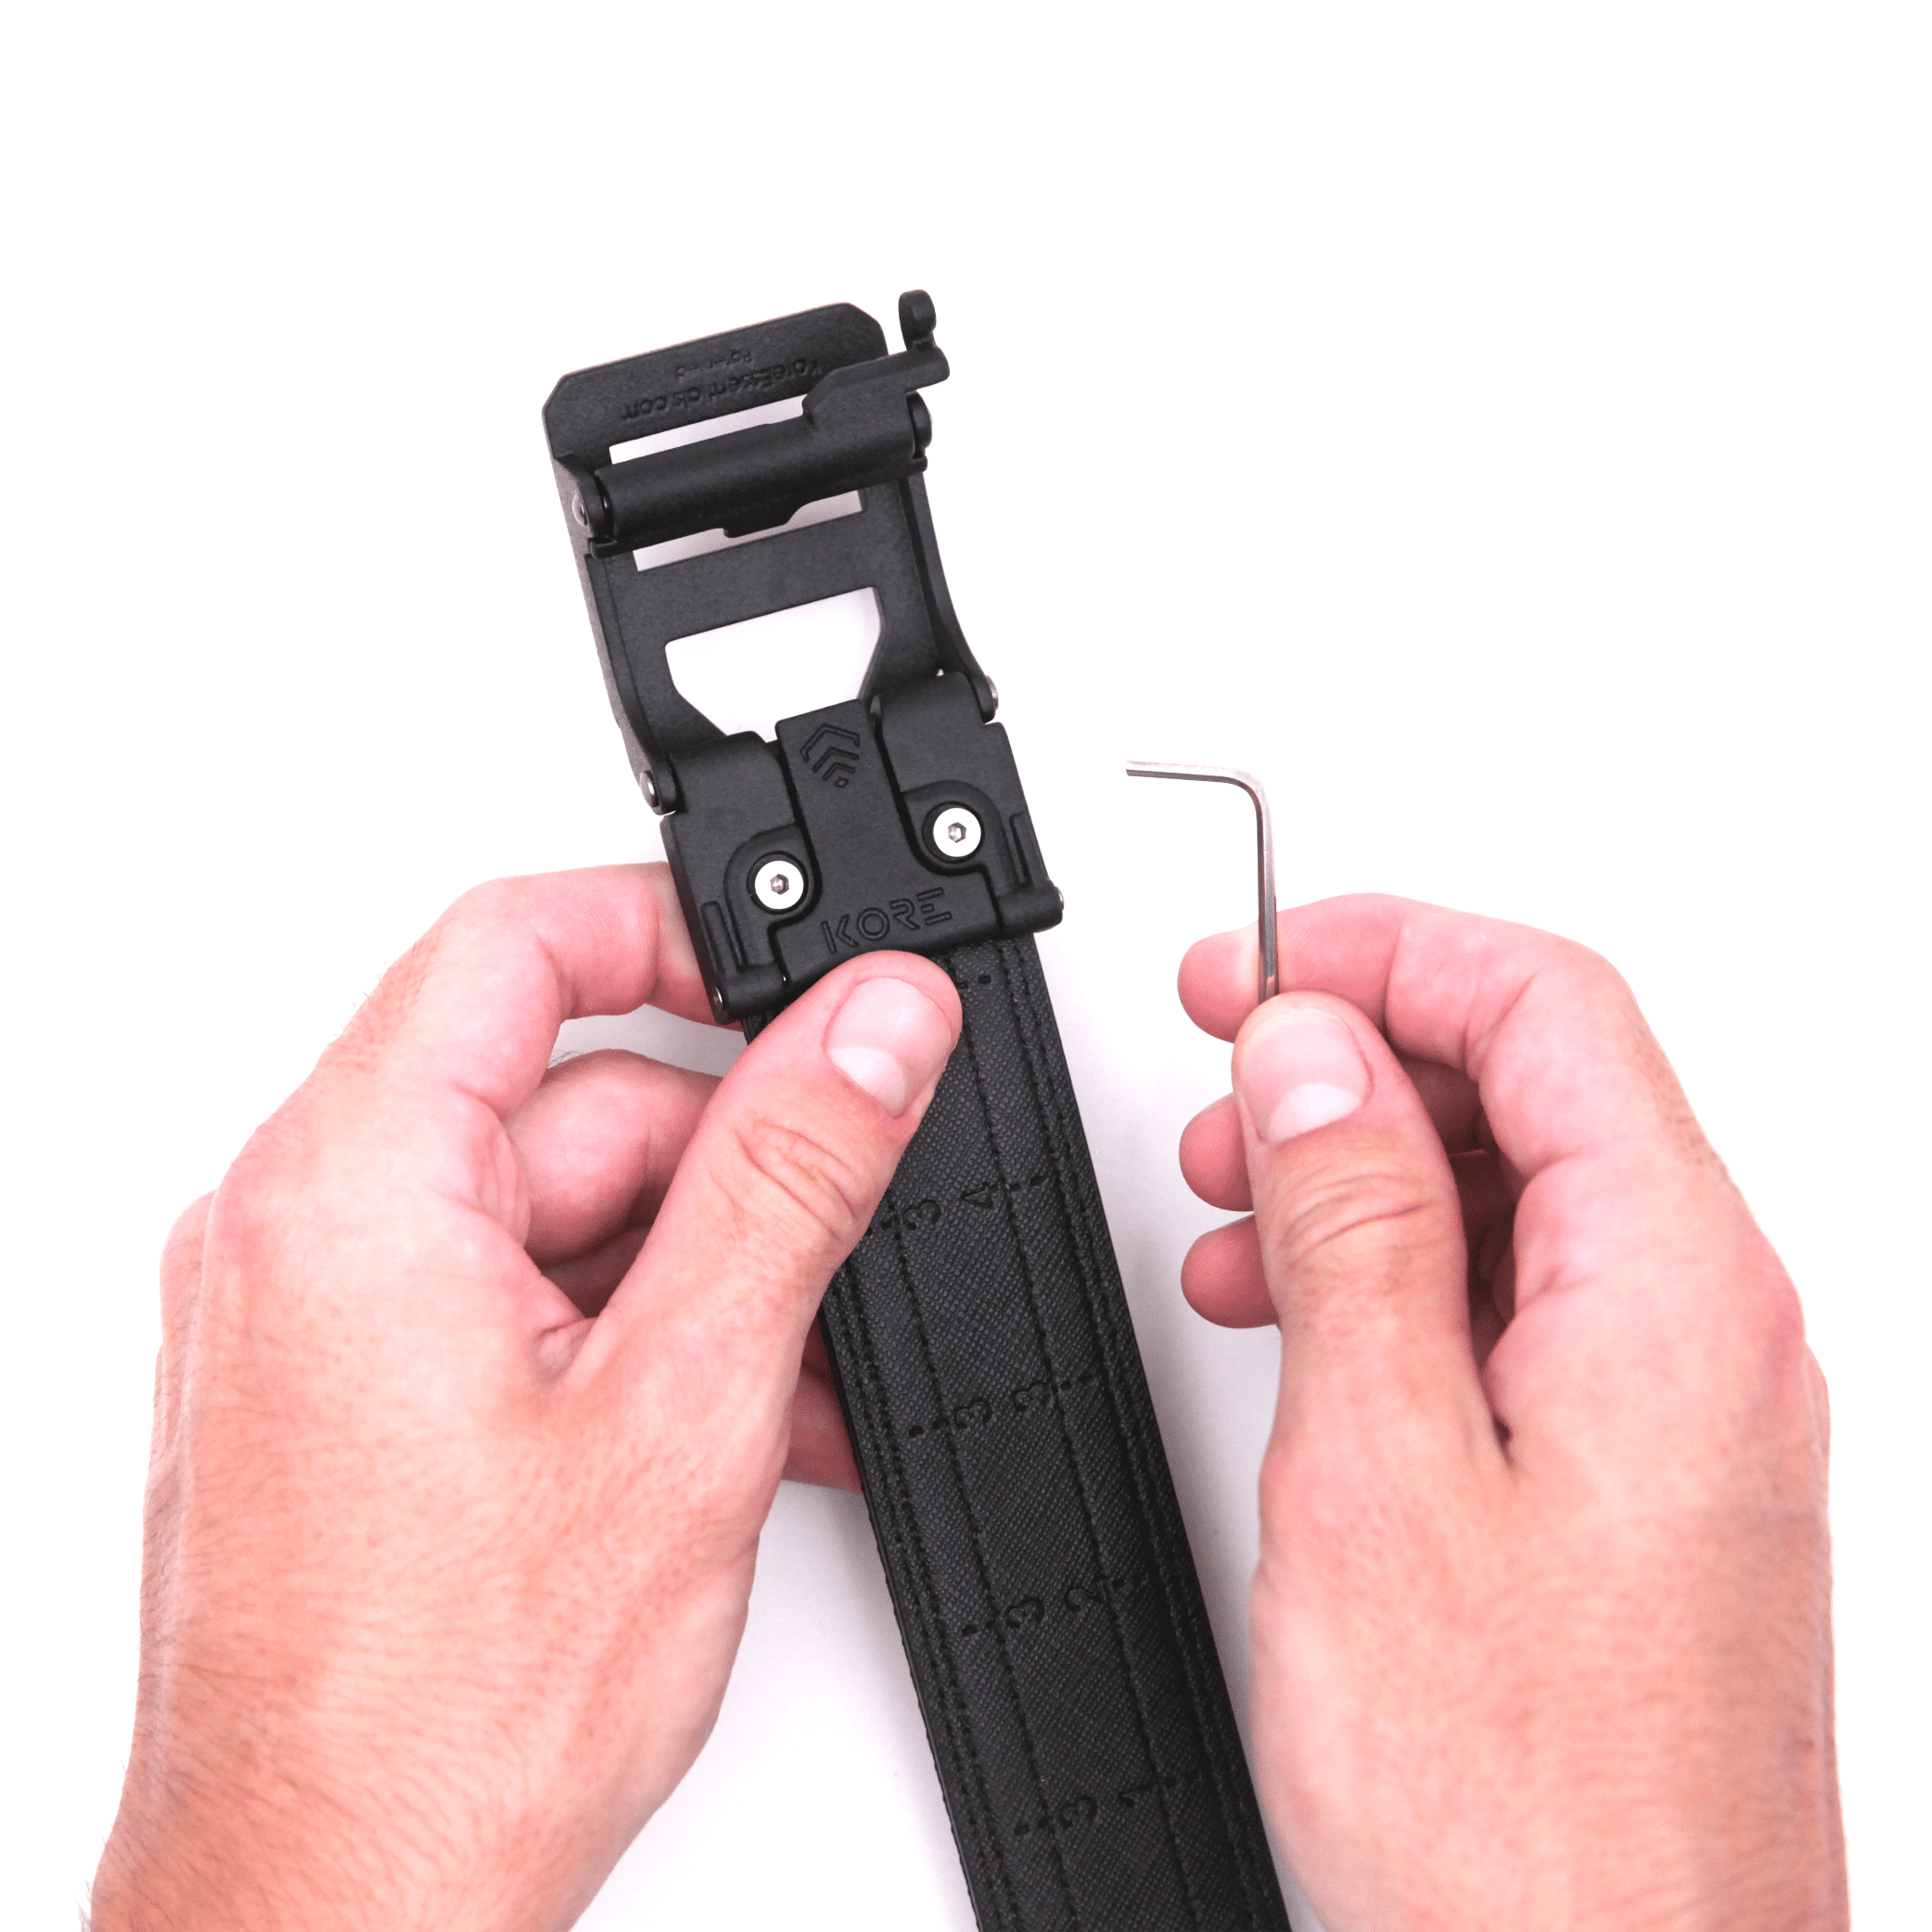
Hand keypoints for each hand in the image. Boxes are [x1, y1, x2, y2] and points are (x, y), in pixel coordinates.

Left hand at [90, 865, 958, 1930]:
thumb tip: (872, 1029)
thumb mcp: (679, 1407)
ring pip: (549, 1210)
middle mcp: (295, 1234)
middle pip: (557, 1096)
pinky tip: (707, 1427)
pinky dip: (616, 1339)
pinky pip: (502, 1299)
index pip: (514, 941)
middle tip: (812, 1266)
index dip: (672, 932)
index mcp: (347, 1188)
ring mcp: (311, 1322)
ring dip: (683, 1280)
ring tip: (770, 1393)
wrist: (333, 1916)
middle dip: (716, 1174)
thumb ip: (792, 1177)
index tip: (788, 980)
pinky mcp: (338, 1397)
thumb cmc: (442, 1719)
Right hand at [1178, 896, 1844, 1930]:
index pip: (1547, 1006)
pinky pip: (1521, 1302)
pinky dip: (1401, 1271)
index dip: (1390, 950)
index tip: (1260, 967)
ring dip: (1370, 1164)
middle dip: (1367, 1050)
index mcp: (1672, 1285)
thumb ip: (1354, 1227)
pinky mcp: (1632, 1473)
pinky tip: (1300, 1314)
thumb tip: (1314, 1056)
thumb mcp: (1381, 1465)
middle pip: (1542, 1083)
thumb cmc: (1527, 1804)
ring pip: (1522, 1192)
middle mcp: (1706, 1326)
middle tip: (1230, 1067)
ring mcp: (1677, 1404)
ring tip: (1238, 1207)